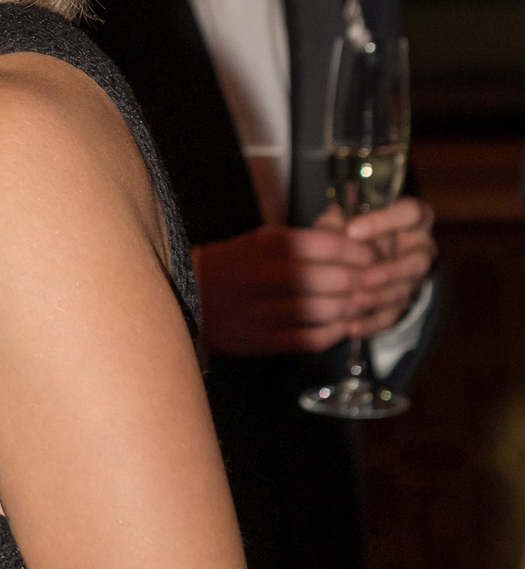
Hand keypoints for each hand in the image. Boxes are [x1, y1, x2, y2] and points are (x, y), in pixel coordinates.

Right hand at [194, 199, 433, 357]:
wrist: (187, 296)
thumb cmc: (233, 265)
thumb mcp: (263, 240)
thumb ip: (304, 238)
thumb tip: (348, 228)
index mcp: (269, 245)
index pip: (327, 244)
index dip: (359, 252)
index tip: (375, 257)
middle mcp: (266, 276)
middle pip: (331, 279)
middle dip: (363, 282)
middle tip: (381, 284)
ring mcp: (262, 310)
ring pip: (323, 310)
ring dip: (351, 309)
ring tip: (365, 305)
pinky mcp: (260, 339)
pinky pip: (308, 338)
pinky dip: (332, 333)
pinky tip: (343, 326)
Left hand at [336, 196, 434, 339]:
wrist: (360, 250)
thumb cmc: (350, 227)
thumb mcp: (342, 218)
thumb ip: (337, 222)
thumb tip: (328, 230)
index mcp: (412, 218)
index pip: (411, 213)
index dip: (385, 221)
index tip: (351, 230)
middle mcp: (420, 246)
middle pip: (419, 260)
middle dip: (389, 271)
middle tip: (361, 277)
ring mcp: (414, 276)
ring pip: (407, 289)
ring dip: (380, 297)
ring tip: (353, 301)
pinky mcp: (404, 299)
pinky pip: (394, 315)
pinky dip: (372, 323)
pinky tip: (351, 327)